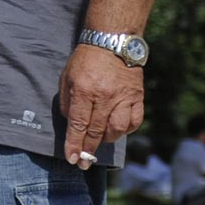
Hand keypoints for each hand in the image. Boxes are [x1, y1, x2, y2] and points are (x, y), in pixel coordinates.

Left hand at [59, 44, 143, 165]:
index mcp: (84, 91)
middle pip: (96, 130)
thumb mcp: (67, 78)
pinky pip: (135, 120)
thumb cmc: (85, 60)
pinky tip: (118, 131)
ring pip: (117, 129)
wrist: (112, 41)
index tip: (72, 159)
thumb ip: (67, 102)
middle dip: (88, 150)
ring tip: (99, 142)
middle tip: (84, 162)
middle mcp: (105, 96)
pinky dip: (126, 130)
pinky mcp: (138, 96)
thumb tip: (72, 124)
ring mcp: (124, 97)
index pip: (78, 124)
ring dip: (107, 140)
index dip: (74, 144)